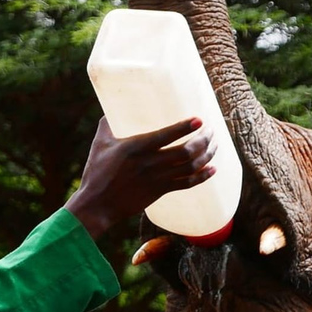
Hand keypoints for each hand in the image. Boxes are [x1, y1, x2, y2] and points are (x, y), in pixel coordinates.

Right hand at [64, 117, 216, 239]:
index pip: (166, 135)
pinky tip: (213, 169)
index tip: (199, 120)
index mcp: (136, 147)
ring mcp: (157, 179)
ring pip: (191, 167)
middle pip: (186, 151)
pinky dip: (203, 176)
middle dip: (204, 140)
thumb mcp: (100, 143)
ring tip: (214, 145)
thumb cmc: (96, 171)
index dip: (185, 127)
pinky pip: (187, 184)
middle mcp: (150, 163)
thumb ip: (108, 124)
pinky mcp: (160, 191)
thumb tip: (114, 108)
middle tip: (211, 131)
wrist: (97, 204)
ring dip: (207, 155)